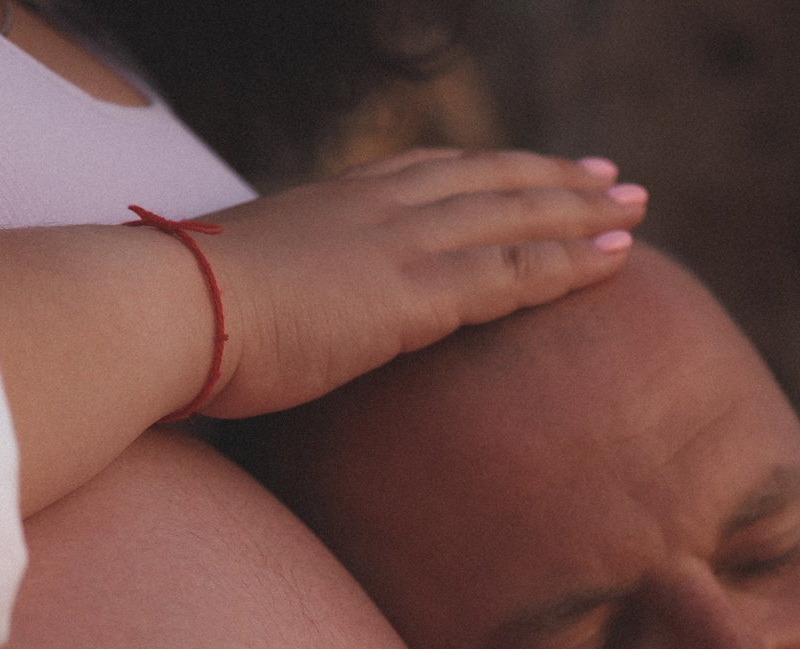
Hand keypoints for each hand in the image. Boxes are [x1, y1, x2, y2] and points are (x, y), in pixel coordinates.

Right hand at [200, 150, 647, 418]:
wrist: (166, 313)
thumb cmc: (177, 320)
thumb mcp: (234, 297)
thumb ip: (270, 299)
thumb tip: (262, 329)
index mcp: (331, 203)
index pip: (426, 173)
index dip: (485, 170)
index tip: (527, 169)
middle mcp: (375, 208)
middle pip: (485, 179)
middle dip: (552, 178)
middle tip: (609, 179)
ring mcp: (400, 244)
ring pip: (514, 214)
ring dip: (581, 210)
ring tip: (634, 208)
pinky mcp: (417, 293)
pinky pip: (515, 271)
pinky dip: (572, 262)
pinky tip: (616, 260)